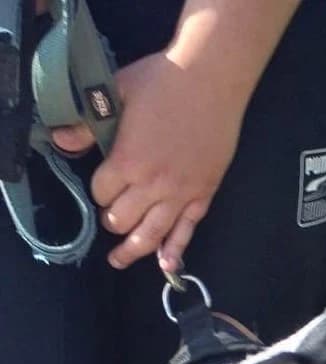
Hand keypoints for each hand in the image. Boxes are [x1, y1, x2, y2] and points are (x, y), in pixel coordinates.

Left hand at [51, 53, 243, 270]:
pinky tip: (168, 268)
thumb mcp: (117, 93)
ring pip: (151, 235)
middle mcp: (152, 185)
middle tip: (111, 216)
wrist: (210, 80)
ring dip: (133, 250)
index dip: (98, 190)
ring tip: (120, 260)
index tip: (102, 183)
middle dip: (112, 220)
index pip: (101, 193)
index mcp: (128, 161)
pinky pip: (186, 231)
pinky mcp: (202, 195)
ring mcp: (179, 194)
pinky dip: (175, 252)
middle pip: (122, 219)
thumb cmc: (163, 81)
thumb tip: (61, 140)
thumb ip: (88, 124)